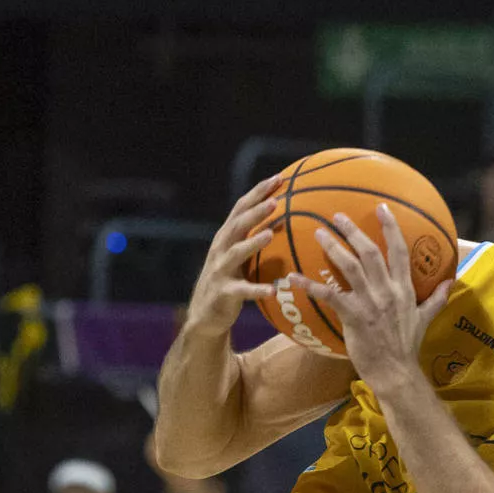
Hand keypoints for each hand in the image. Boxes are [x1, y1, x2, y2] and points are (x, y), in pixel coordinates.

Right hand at [181, 174, 281, 334]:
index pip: (242, 208)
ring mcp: (220, 270)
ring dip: (253, 242)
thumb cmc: (231, 281)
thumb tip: (287, 219)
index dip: (258, 192)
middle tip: (276, 200)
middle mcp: (220, 249)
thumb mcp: (240, 257)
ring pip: (236, 252)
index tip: (279, 178)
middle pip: (238, 225)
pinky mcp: (224, 293)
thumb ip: (255, 238)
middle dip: (256, 211)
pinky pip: (242, 291)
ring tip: (271, 234)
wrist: (206, 315)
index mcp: (227, 237)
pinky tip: (271, 290)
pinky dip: (256, 290)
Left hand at [287, 207, 452, 386]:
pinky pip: (329, 295)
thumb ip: (437, 299)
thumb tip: (451, 283)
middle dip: (352, 230)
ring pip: (349, 266)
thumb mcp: (426, 319)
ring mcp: (370, 302)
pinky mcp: (354, 316)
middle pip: (369, 252)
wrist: (396, 371)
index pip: (399, 251)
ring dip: (333, 247)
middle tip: (337, 216)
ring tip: (318, 233)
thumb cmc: (407, 346)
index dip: (390, 227)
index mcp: (404, 289)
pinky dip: (310, 285)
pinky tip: (294, 278)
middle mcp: (387, 290)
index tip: (381, 207)